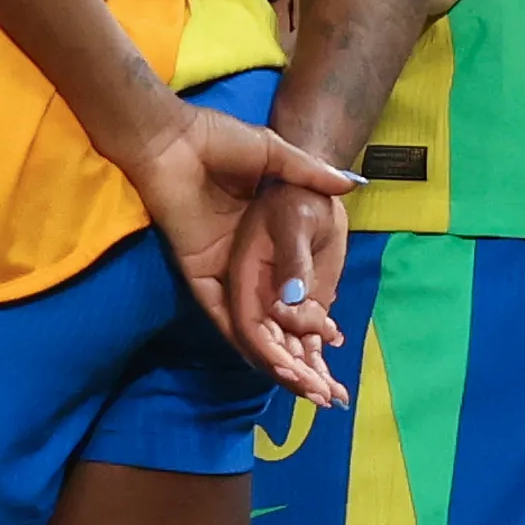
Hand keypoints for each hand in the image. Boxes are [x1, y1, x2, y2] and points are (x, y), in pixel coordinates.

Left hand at [120, 101, 359, 399]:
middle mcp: (242, 259)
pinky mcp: (194, 268)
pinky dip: (240, 334)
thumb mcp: (275, 156)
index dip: (312, 318)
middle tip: (325, 387)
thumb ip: (310, 174)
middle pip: (272, 317)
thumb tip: (352, 185)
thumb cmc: (219, 139)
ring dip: (273, 352)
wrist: (172, 136)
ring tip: (301, 383)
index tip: (336, 343)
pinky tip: (264, 360)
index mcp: (262, 237)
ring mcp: (218, 266)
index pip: (290, 290)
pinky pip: (217, 310)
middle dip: (297, 352)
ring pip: (247, 322)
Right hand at [225, 179, 352, 411]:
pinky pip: (307, 336)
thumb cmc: (296, 194)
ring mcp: (280, 301)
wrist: (314, 189)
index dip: (269, 352)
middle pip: (269, 344)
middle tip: (322, 396)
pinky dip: (320, 355)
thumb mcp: (293, 219)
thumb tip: (290, 302)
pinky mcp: (303, 301)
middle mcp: (257, 294)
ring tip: (336, 397)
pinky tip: (337, 370)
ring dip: (310, 372)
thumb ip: (291, 259)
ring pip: (289, 345)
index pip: (250, 324)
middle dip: (293, 373)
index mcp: (243, 275)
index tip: (295, 373)